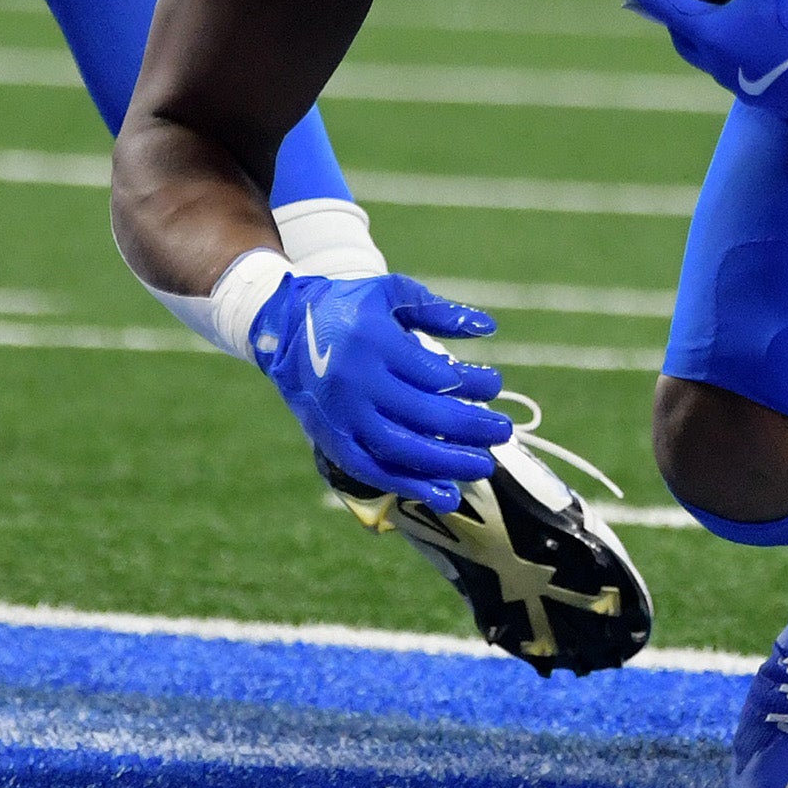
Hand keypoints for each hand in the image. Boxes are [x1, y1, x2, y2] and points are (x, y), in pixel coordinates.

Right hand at [249, 271, 511, 510]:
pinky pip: (371, 470)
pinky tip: (443, 494)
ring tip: (484, 467)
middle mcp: (356, 383)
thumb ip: (439, 311)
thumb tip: (488, 328)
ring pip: (399, 449)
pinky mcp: (330, 440)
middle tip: (503, 432)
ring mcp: (341, 416)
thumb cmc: (350, 307)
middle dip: (468, 427)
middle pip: (422, 415)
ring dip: (446, 463)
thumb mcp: (392, 294)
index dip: (470, 384)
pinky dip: (408, 485)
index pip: (433, 374)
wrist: (283, 328)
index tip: (496, 385)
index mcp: (374, 343)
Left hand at [610, 0, 787, 113]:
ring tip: (727, 9)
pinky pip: (751, 68)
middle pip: (684, 34)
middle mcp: (722, 64)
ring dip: (715, 33)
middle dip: (675, 11)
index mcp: (712, 33)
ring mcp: (750, 86)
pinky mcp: (781, 98)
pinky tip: (771, 35)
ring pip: (717, 56)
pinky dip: (749, 49)